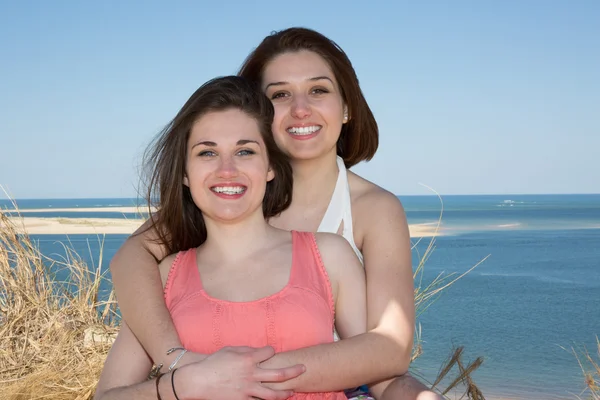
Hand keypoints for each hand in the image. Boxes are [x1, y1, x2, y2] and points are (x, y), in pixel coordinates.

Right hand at [175, 346, 304, 399]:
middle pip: (279, 373)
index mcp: (248, 359)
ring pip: (272, 394)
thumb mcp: (230, 349)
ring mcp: (248, 389)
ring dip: (285, 392)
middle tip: (303, 368)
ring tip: (293, 391)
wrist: (198, 381)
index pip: (269, 352)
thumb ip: (246, 349)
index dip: (271, 351)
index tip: (271, 352)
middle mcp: (251, 374)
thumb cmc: (213, 362)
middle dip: (293, 371)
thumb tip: (259, 350)